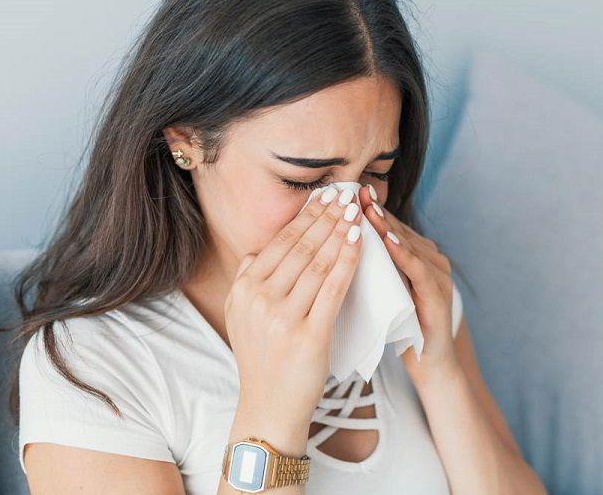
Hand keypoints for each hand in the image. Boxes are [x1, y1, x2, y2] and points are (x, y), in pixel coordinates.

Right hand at [224, 184, 362, 432]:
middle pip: (300, 247)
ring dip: (339, 232)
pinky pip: (333, 288)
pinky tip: (359, 241)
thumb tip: (262, 247)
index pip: (280, 243)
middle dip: (326, 217)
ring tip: (356, 212)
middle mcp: (258, 299)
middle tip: (346, 194)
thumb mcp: (243, 316)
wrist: (269, 409)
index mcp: (244, 290)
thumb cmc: (263, 359)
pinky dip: (347, 260)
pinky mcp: (308, 335)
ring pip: (317, 263)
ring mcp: (281, 317)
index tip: (325, 196)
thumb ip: (249, 279)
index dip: (306, 217)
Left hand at [357, 184, 458, 383]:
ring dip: (386, 225)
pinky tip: (387, 241)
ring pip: (407, 244)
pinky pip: (419, 270)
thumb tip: (327, 246)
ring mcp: (437, 276)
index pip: (385, 226)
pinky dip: (403, 254)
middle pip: (395, 229)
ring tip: (366, 208)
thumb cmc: (397, 327)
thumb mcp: (378, 291)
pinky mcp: (439, 296)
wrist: (428, 365)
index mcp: (412, 256)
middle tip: (350, 190)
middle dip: (372, 210)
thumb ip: (365, 267)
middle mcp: (428, 259)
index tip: (342, 192)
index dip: (364, 209)